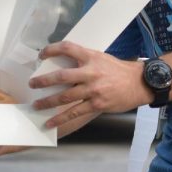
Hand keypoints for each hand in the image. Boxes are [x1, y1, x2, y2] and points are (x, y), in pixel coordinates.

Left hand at [28, 41, 148, 127]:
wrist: (139, 84)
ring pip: (64, 97)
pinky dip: (60, 119)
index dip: (52, 50)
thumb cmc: (118, 70)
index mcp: (91, 57)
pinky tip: (50, 122)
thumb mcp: (101, 58)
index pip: (67, 48)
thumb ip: (84, 60)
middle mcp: (90, 72)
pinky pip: (74, 112)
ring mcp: (93, 90)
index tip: (41, 54)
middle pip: (61, 76)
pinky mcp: (96, 104)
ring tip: (36, 105)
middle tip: (32, 84)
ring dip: (47, 102)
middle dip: (43, 81)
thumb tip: (63, 64)